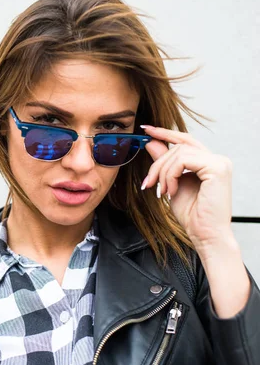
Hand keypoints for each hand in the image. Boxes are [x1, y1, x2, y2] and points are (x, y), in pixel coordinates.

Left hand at [140, 125, 232, 252]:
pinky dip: (171, 174)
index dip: (165, 133)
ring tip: (161, 191)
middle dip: (158, 163)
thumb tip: (151, 142)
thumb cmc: (192, 215)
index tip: (146, 130)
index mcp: (208, 162)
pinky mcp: (217, 168)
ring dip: (162, 172)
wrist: (205, 234)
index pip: (185, 140)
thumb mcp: (171, 184)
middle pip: (178, 146)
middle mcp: (217, 159)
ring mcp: (219, 162)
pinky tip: (170, 191)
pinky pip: (183, 160)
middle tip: (148, 182)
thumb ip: (164, 163)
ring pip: (179, 152)